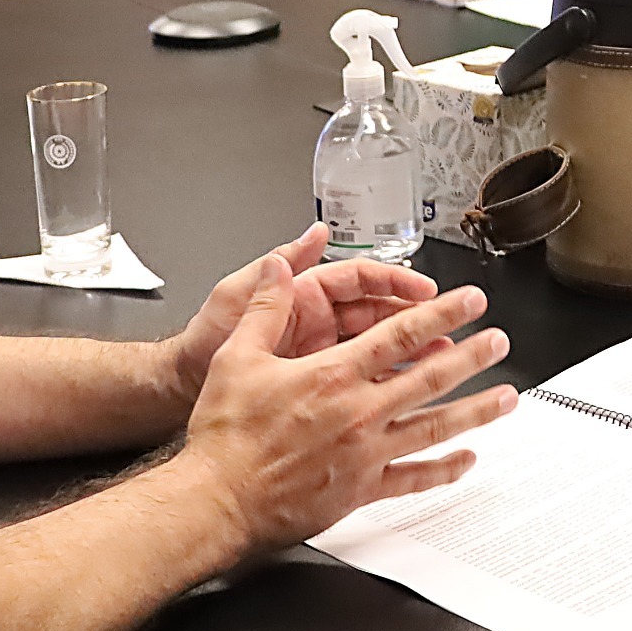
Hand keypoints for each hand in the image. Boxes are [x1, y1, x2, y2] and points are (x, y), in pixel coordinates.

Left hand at [163, 224, 437, 399]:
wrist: (181, 392)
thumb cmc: (203, 343)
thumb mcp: (236, 298)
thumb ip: (276, 269)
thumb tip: (313, 233)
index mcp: (303, 296)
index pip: (360, 279)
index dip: (396, 281)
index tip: (425, 288)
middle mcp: (318, 325)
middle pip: (379, 316)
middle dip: (416, 319)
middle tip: (450, 325)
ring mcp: (321, 358)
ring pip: (380, 352)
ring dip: (413, 355)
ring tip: (445, 361)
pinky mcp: (320, 391)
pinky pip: (364, 386)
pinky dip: (391, 389)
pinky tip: (416, 397)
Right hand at [180, 264, 515, 550]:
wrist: (218, 498)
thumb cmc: (226, 435)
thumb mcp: (236, 356)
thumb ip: (264, 307)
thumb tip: (276, 268)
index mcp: (334, 375)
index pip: (400, 334)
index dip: (441, 313)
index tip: (470, 301)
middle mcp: (359, 412)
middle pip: (430, 377)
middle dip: (471, 356)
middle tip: (499, 342)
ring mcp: (365, 453)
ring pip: (434, 426)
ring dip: (476, 410)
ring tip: (506, 397)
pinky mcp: (361, 489)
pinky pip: (414, 478)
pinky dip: (445, 470)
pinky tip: (467, 460)